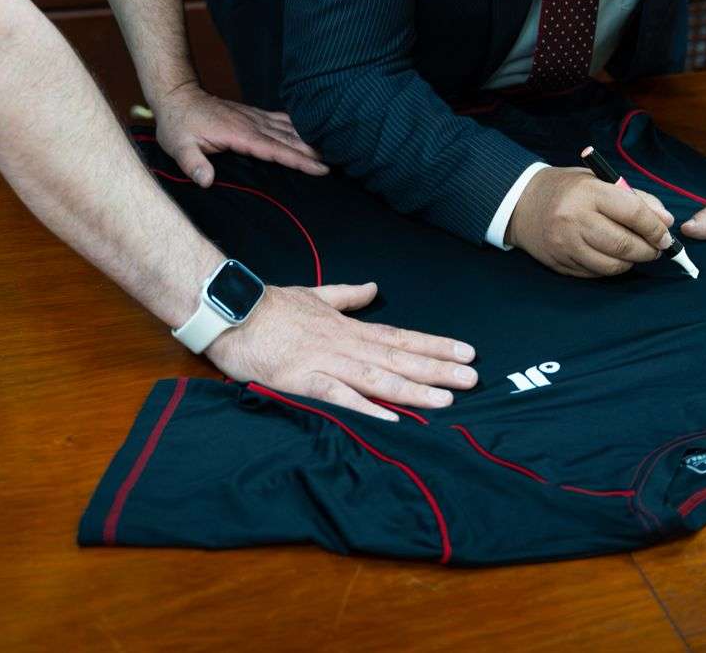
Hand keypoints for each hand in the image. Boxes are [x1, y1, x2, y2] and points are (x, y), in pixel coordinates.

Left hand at [152, 81, 328, 184]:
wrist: (177, 96)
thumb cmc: (177, 125)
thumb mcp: (178, 147)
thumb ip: (193, 164)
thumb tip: (206, 181)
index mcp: (239, 135)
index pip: (275, 150)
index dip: (298, 160)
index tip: (319, 167)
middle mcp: (251, 124)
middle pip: (288, 139)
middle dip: (312, 151)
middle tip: (336, 162)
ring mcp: (253, 118)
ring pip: (287, 129)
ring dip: (308, 139)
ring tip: (330, 149)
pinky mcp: (251, 115)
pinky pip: (279, 120)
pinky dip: (296, 126)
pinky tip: (307, 131)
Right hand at [205, 282, 477, 420]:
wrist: (232, 311)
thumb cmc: (270, 306)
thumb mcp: (315, 295)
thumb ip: (347, 295)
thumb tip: (373, 288)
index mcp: (349, 328)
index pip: (401, 338)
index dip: (435, 346)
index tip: (466, 353)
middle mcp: (346, 344)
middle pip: (399, 358)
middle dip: (438, 369)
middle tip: (473, 378)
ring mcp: (326, 361)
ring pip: (377, 377)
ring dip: (413, 388)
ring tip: (446, 399)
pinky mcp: (302, 379)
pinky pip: (338, 395)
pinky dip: (364, 406)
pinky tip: (390, 417)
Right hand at [505, 166, 676, 276]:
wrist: (521, 203)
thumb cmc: (567, 189)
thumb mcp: (599, 181)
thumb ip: (634, 198)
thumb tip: (665, 221)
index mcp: (588, 192)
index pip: (632, 213)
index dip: (655, 228)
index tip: (665, 236)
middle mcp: (575, 219)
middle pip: (624, 245)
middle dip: (648, 250)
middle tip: (655, 248)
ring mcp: (565, 244)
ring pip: (612, 266)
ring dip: (631, 262)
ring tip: (633, 252)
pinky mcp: (559, 263)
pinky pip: (596, 274)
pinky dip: (610, 268)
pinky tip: (610, 256)